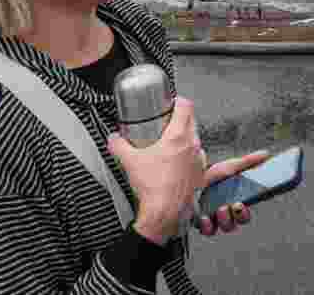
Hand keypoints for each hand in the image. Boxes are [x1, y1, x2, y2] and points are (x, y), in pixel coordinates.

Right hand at [107, 97, 205, 244]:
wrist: (163, 212)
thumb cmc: (153, 188)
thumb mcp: (129, 161)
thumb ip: (119, 145)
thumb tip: (114, 139)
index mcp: (178, 137)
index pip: (186, 107)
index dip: (179, 101)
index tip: (173, 101)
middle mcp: (193, 146)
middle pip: (192, 121)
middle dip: (181, 118)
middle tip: (168, 120)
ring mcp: (199, 160)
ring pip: (195, 139)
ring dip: (185, 137)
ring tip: (170, 142)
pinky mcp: (199, 173)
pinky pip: (197, 158)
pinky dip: (189, 155)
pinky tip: (177, 162)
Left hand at [195, 151, 270, 236]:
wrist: (186, 180)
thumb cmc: (209, 177)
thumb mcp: (229, 167)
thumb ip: (248, 163)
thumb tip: (265, 154)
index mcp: (233, 202)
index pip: (243, 215)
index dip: (244, 213)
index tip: (242, 205)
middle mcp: (223, 213)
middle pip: (235, 223)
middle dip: (237, 217)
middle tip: (235, 206)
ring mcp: (212, 219)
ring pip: (223, 228)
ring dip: (225, 220)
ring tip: (221, 209)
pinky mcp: (199, 223)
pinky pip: (206, 230)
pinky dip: (207, 225)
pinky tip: (205, 217)